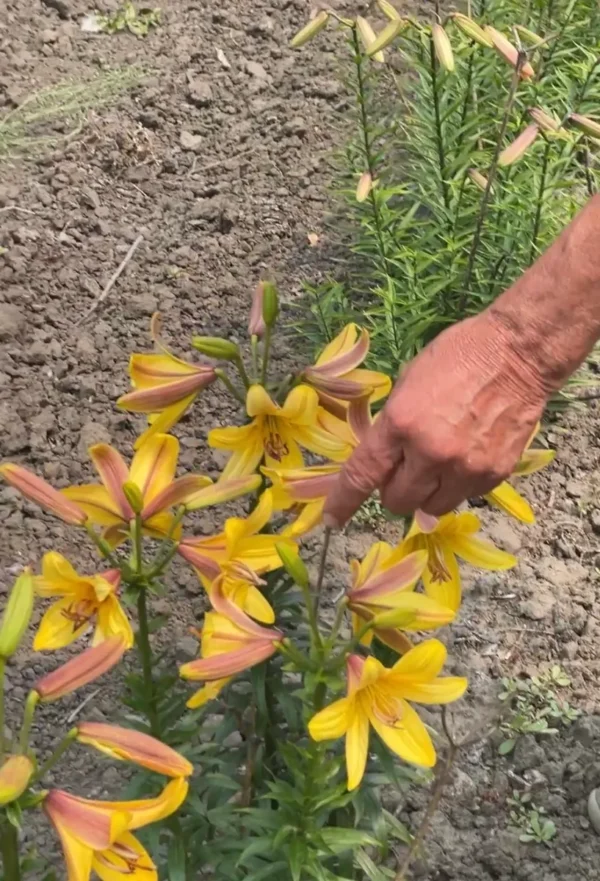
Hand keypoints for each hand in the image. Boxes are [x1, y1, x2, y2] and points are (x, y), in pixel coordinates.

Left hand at [324, 310, 549, 525]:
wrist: (517, 354)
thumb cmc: (457, 357)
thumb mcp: (408, 383)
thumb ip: (394, 428)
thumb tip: (388, 463)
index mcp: (401, 423)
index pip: (363, 475)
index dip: (344, 502)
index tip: (333, 520)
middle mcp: (431, 453)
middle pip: (397, 502)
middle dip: (394, 490)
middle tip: (404, 470)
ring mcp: (465, 467)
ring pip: (431, 508)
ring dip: (427, 493)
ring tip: (439, 464)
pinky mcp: (494, 475)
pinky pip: (464, 497)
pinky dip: (457, 485)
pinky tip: (466, 456)